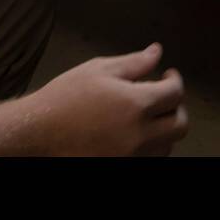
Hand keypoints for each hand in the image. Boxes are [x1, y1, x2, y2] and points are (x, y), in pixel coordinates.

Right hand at [24, 43, 187, 155]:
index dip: (175, 80)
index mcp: (136, 104)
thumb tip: (157, 52)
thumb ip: (133, 62)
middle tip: (164, 97)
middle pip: (180, 124)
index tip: (167, 74)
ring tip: (148, 115)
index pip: (175, 93)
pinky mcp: (123, 167)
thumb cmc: (65, 97)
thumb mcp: (98, 70)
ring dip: (165, 128)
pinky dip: (151, 146)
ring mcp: (132, 156)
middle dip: (177, 107)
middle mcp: (139, 134)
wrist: (38, 131)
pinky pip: (150, 159)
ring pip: (168, 145)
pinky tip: (136, 133)